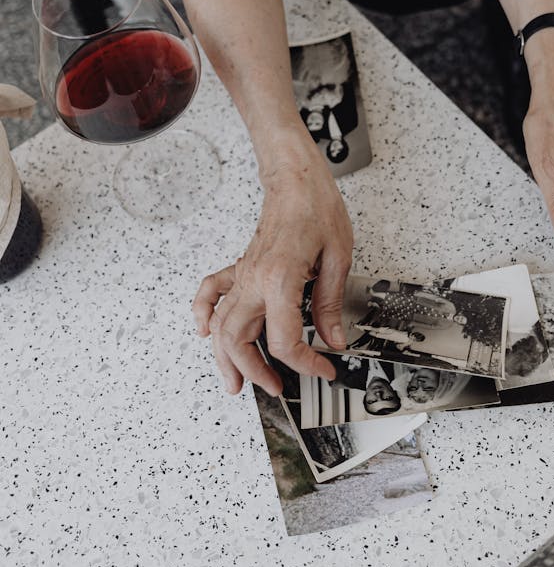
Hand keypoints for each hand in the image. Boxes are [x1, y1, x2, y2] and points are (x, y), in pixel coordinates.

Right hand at [192, 138, 352, 394]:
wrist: (295, 179)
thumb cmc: (316, 207)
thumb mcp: (338, 257)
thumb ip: (330, 304)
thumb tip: (333, 339)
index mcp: (280, 280)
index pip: (284, 341)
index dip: (305, 364)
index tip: (323, 368)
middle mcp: (254, 280)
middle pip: (239, 340)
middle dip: (254, 372)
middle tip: (276, 387)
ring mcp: (243, 274)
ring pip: (220, 325)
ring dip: (225, 357)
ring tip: (237, 381)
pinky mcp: (240, 267)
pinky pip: (210, 293)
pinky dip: (202, 315)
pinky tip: (204, 331)